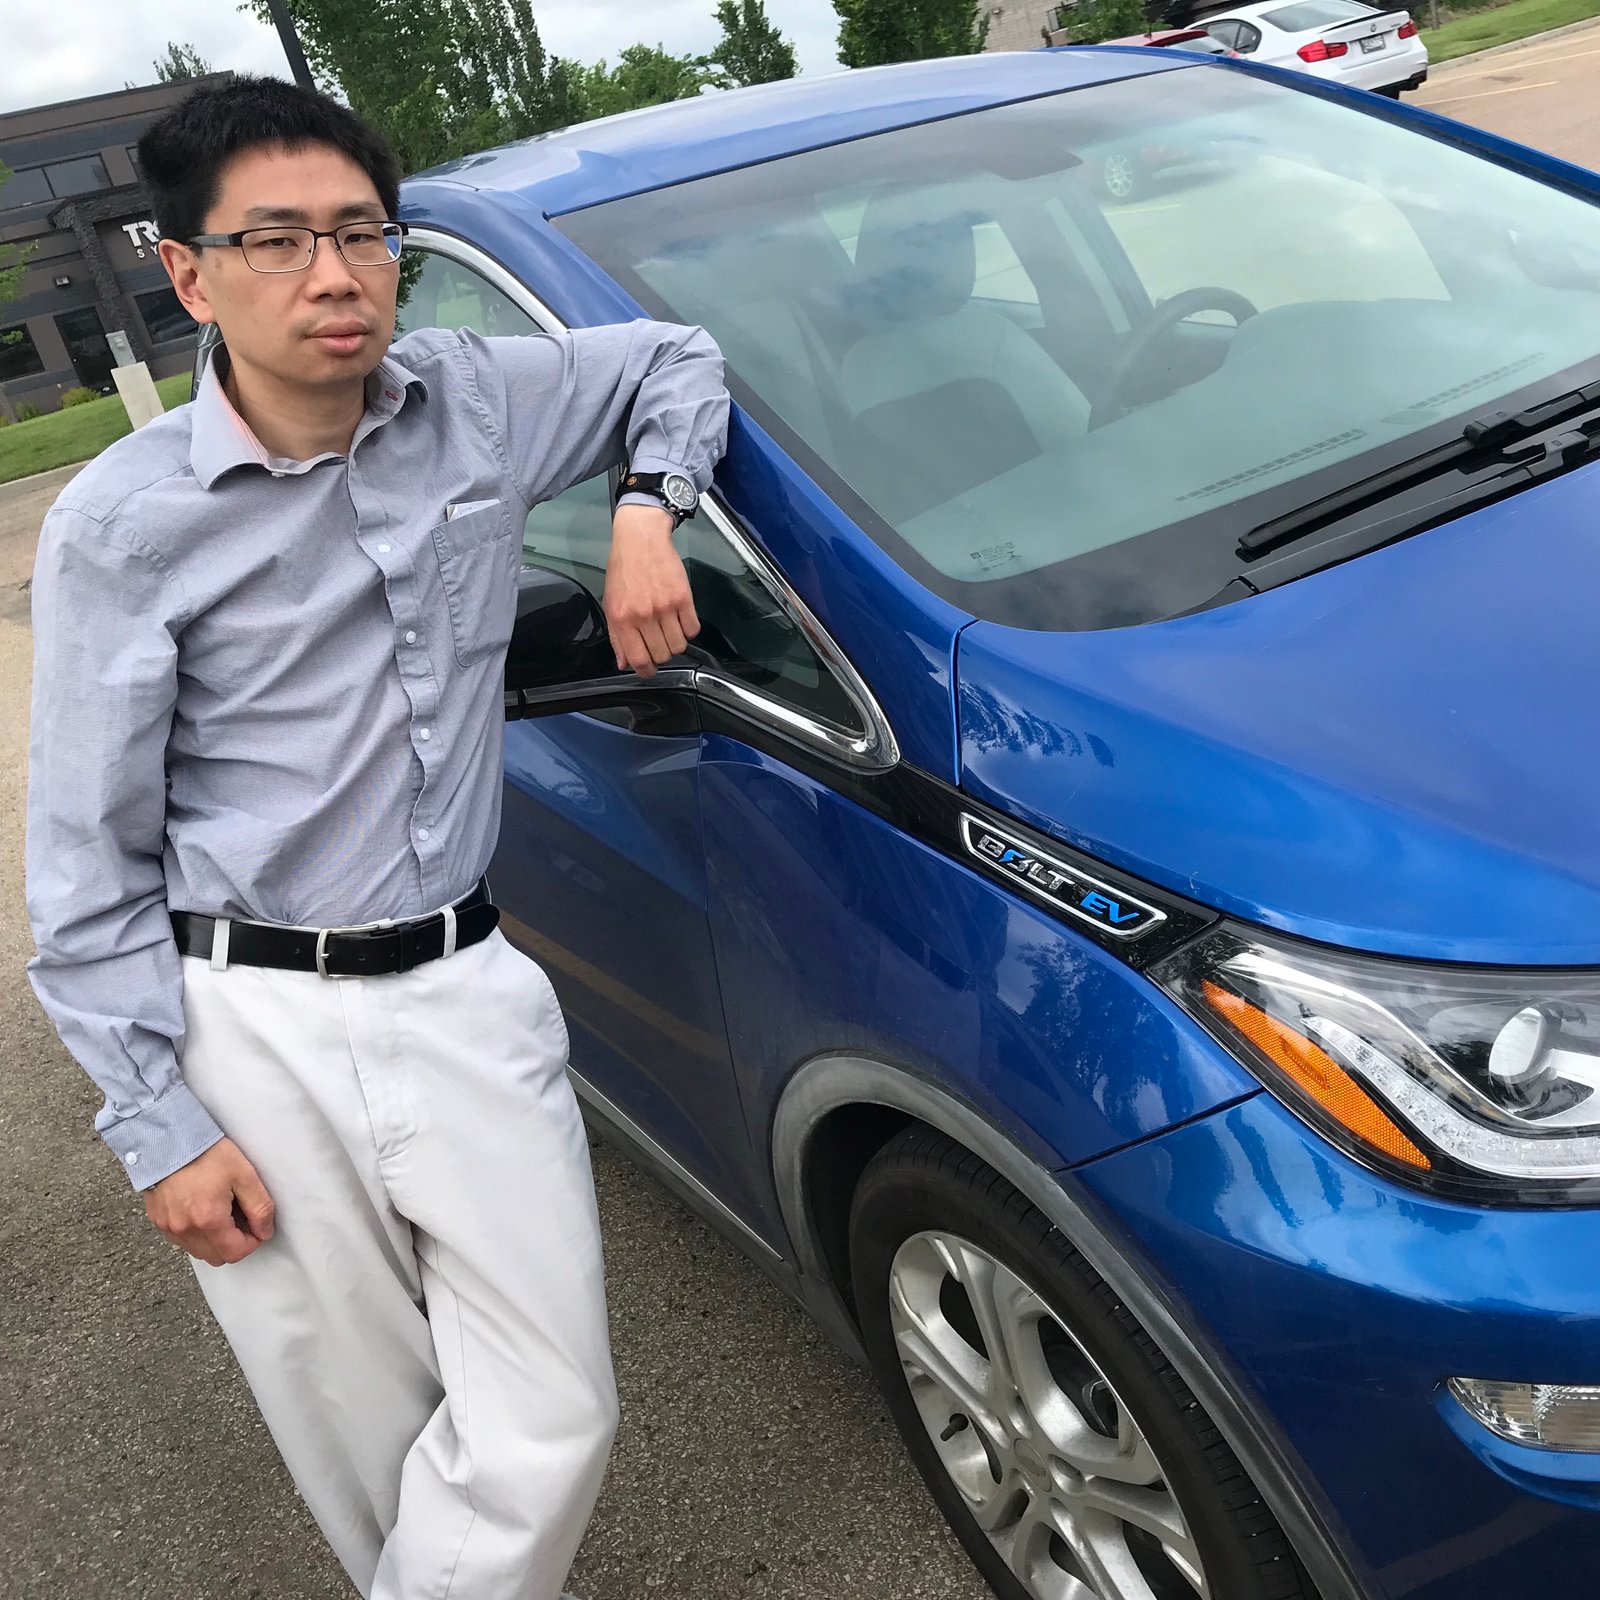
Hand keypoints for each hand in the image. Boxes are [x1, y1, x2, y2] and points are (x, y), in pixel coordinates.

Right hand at [144, 1138, 275, 1266]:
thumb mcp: (244, 1175)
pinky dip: (195, 1232)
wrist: (168, 1139)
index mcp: (208, 1220)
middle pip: (217, 1257)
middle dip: (233, 1243)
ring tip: (221, 1210)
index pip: (235, 1253)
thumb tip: (265, 1231)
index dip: (252, 1241)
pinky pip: (181, 1239)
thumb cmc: (205, 1153)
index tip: (256, 1225)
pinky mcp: (158, 1220)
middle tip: (240, 1216)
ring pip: (198, 1250)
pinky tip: (201, 1208)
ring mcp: (168, 1227)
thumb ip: (260, 1207)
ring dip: (214, 1240)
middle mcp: (185, 1230)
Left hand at [603, 502, 700, 676]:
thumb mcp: (611, 604)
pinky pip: (693, 629)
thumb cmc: (624, 569)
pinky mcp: (684, 598)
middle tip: (658, 643)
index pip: (638, 660)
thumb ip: (617, 636)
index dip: (646, 671)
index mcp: (623, 619)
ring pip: (679, 646)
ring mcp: (665, 607)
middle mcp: (644, 615)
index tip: (649, 670)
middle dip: (661, 655)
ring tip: (669, 630)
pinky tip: (680, 619)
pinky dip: (688, 630)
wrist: (641, 539)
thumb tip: (624, 663)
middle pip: (662, 656)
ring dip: (676, 643)